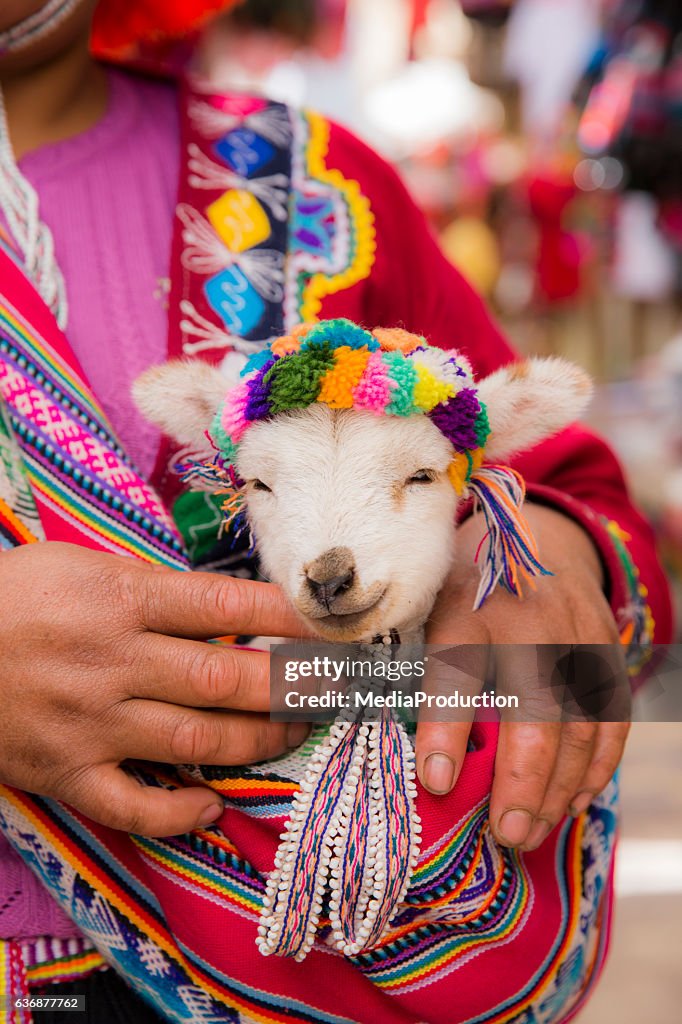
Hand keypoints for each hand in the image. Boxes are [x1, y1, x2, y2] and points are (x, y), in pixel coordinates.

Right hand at [0, 542, 307, 836]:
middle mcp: (115, 662)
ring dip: (260, 741)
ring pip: (198, 741)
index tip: (331, 628)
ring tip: (296, 732)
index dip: (290, 618)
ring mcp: (91, 723)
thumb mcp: (82, 566)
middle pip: (227, 678)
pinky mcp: (65, 773)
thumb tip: (228, 609)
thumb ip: (154, 589)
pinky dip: (181, 814)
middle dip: (294, 686)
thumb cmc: (13, 597)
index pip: (227, 606)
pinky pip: (134, 807)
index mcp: (122, 600)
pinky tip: (214, 806)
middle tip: (335, 688)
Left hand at [419, 504, 629, 850]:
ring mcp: (576, 634)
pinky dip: (596, 768)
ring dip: (558, 788)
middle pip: (533, 707)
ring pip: (579, 723)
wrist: (538, 540)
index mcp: (466, 603)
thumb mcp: (425, 606)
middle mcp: (527, 618)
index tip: (435, 783)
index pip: (456, 667)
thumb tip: (382, 737)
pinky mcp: (607, 650)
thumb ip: (407, 661)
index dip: (446, 727)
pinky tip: (571, 804)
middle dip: (520, 779)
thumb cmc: (464, 589)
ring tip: (528, 833)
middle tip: (503, 834)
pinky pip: (610, 718)